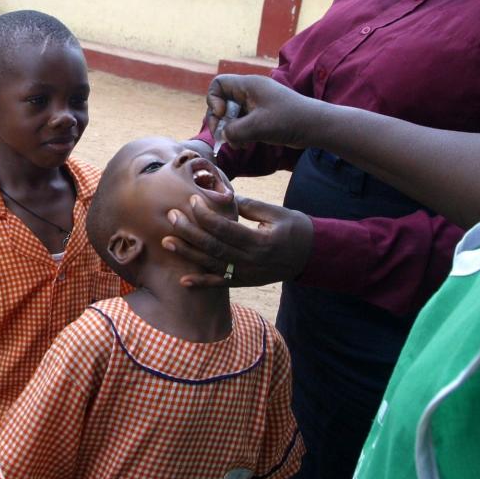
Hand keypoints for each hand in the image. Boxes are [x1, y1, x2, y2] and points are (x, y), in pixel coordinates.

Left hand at [162, 194, 313, 287]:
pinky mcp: (245, 282)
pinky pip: (221, 284)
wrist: (312, 256)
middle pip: (213, 247)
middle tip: (170, 216)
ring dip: (188, 254)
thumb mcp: (276, 213)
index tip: (191, 200)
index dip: (205, 215)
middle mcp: (251, 261)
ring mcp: (247, 275)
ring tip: (167, 242)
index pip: (225, 229)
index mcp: (260, 242)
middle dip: (189, 232)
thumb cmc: (295, 229)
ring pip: (212, 265)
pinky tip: (183, 280)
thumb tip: (222, 194)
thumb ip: (249, 206)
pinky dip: (202, 284)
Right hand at [205, 74, 326, 149]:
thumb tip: (223, 136)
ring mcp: (256, 104)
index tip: (224, 115)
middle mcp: (250, 92)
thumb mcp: (257, 127)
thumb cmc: (288, 120)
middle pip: (222, 102)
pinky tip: (245, 144)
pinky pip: (242, 122)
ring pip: (231, 115)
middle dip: (220, 121)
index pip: (218, 84)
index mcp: (248, 85)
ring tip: (238, 144)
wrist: (315, 126)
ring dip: (230, 130)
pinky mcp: (261, 116)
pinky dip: (239, 133)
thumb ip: (233, 131)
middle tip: (223, 137)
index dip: (214, 100)